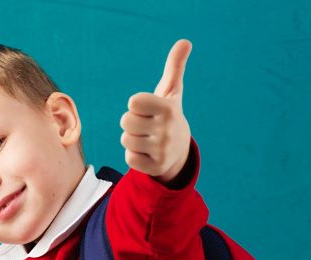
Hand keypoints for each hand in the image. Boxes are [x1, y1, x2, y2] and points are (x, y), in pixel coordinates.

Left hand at [120, 38, 192, 183]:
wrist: (180, 151)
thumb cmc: (168, 115)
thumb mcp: (172, 91)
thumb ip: (175, 67)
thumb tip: (185, 41)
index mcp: (168, 109)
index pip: (133, 102)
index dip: (136, 105)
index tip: (147, 109)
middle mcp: (167, 129)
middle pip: (125, 121)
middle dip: (131, 122)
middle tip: (145, 125)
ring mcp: (162, 150)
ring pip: (125, 140)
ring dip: (131, 139)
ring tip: (145, 138)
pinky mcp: (155, 167)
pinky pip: (129, 159)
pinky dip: (133, 156)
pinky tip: (146, 153)